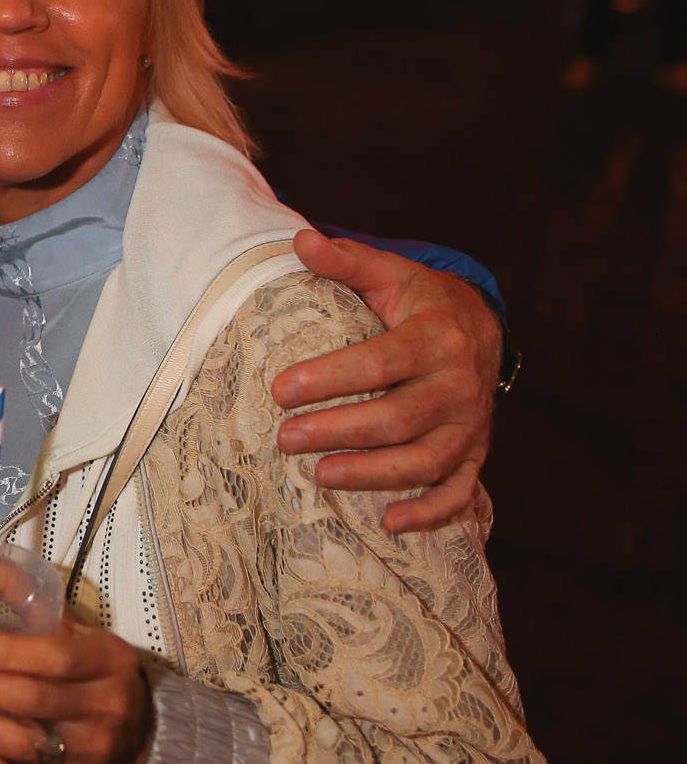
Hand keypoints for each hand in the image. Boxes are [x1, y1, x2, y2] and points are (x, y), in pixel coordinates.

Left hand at [0, 622, 152, 763]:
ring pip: (21, 744)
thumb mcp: (71, 626)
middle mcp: (103, 708)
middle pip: (29, 701)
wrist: (144, 735)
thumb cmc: (93, 670)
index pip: (54, 658)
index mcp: (108, 660)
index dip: (3, 654)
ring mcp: (89, 753)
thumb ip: (16, 590)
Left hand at [273, 230, 499, 535]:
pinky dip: (430, 514)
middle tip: (285, 438)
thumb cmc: (420, 303)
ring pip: (424, 461)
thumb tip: (300, 240)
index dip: (330, 378)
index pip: (380, 362)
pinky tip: (390, 523)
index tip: (280, 389)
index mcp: (438, 337)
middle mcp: (459, 386)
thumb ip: (347, 259)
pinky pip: (458, 492)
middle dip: (338, 431)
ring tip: (319, 475)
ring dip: (371, 474)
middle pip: (398, 418)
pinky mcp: (475, 455)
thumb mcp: (390, 274)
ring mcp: (471, 426)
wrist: (482, 329)